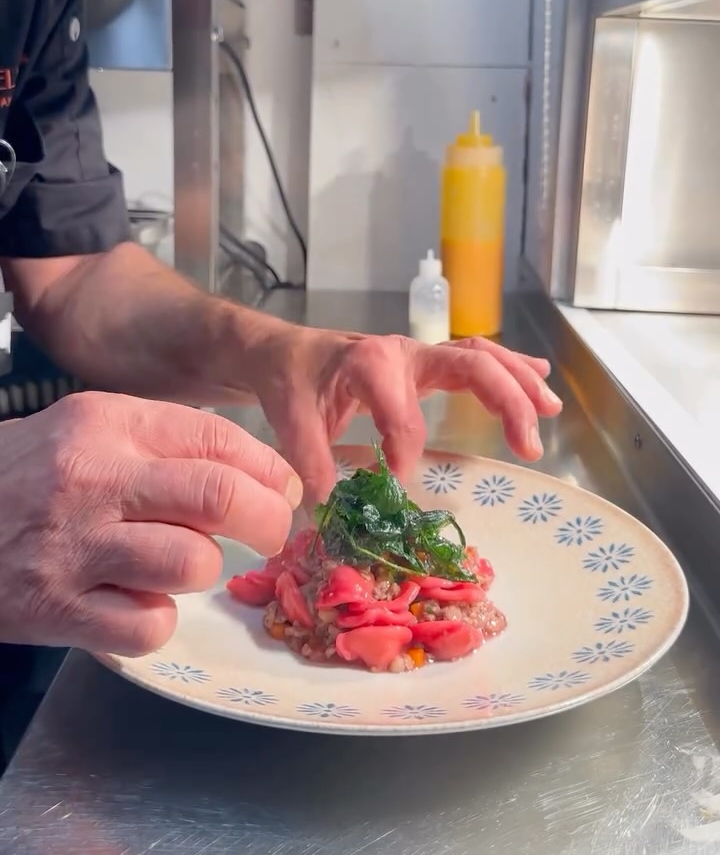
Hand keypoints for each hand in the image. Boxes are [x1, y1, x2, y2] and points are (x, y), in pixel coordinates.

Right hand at [0, 391, 301, 654]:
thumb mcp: (86, 429)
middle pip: (219, 497)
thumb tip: (258, 473)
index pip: (217, 439)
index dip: (268, 468)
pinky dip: (157, 619)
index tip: (283, 489)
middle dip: (266, 520)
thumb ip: (163, 441)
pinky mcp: (57, 611)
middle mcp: (92, 480)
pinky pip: (149, 626)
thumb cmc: (24, 475)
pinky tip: (137, 600)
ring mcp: (74, 548)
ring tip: (180, 562)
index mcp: (105, 423)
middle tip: (271, 533)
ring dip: (203, 569)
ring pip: (193, 565)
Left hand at [250, 328, 561, 501]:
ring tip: (549, 413)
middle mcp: (404, 353)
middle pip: (469, 364)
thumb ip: (308, 457)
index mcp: (369, 363)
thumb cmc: (292, 380)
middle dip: (505, 399)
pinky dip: (511, 368)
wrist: (287, 351)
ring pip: (482, 357)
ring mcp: (420, 356)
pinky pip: (477, 359)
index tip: (399, 482)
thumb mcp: (289, 416)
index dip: (404, 446)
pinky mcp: (428, 364)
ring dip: (519, 383)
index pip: (401, 408)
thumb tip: (327, 504)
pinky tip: (542, 381)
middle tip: (528, 445)